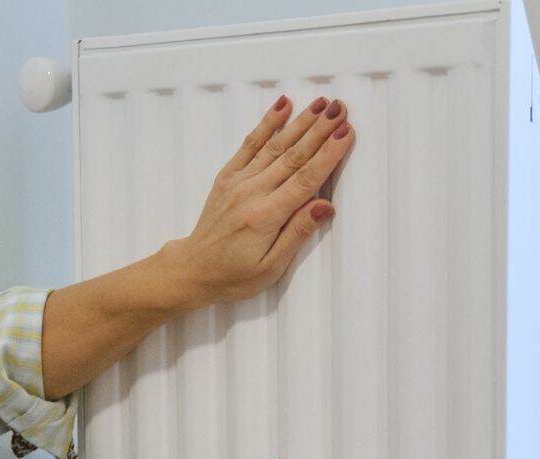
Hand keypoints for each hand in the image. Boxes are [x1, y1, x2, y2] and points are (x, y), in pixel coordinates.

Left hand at [163, 95, 354, 306]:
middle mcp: (252, 193)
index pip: (305, 179)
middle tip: (340, 108)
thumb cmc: (234, 275)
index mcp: (266, 216)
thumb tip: (325, 206)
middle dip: (319, 129)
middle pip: (294, 155)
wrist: (193, 269)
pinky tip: (283, 105)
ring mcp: (238, 181)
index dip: (328, 154)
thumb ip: (297, 233)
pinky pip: (250, 144)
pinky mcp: (228, 176)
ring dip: (300, 122)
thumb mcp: (271, 267)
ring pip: (275, 145)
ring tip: (321, 102)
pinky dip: (267, 123)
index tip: (346, 132)